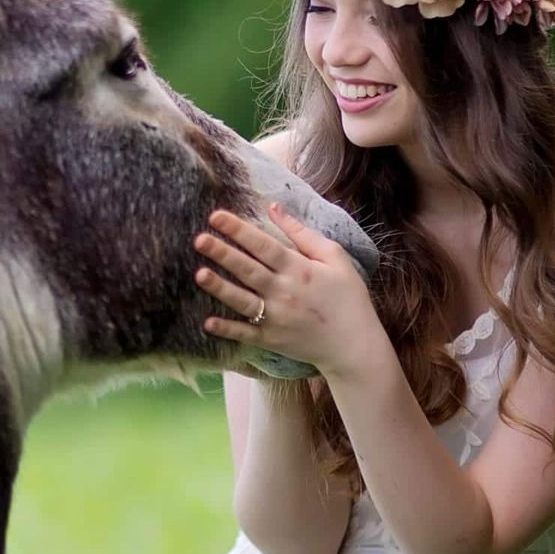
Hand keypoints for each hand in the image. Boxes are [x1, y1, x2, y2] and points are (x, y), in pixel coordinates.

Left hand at [194, 204, 387, 379]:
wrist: (355, 345)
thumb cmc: (348, 297)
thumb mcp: (335, 257)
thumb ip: (302, 233)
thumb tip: (274, 208)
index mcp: (300, 269)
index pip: (264, 245)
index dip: (239, 230)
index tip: (216, 216)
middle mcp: (284, 292)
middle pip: (248, 270)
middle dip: (223, 253)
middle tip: (199, 239)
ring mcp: (277, 318)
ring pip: (243, 301)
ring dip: (220, 288)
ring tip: (199, 274)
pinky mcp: (272, 340)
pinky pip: (245, 334)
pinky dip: (227, 330)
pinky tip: (207, 323)